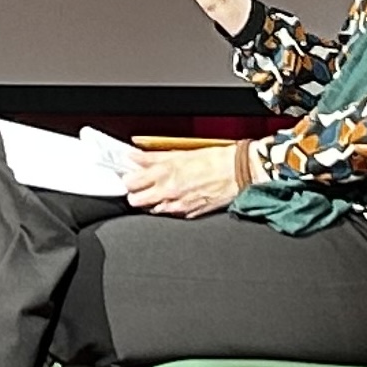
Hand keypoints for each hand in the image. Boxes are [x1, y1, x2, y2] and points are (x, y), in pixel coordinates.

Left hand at [124, 144, 243, 218]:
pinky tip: (176, 198)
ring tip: (161, 191)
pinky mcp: (188, 214)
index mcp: (164, 172)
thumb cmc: (215, 159)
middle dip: (136, 193)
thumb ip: (153, 157)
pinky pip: (169, 214)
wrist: (238, 173)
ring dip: (152, 202)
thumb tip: (134, 156)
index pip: (130, 182)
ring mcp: (177, 206)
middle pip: (135, 200)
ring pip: (150, 210)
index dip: (128, 179)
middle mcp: (168, 191)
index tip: (130, 175)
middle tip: (142, 186)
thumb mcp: (180, 152)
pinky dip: (168, 207)